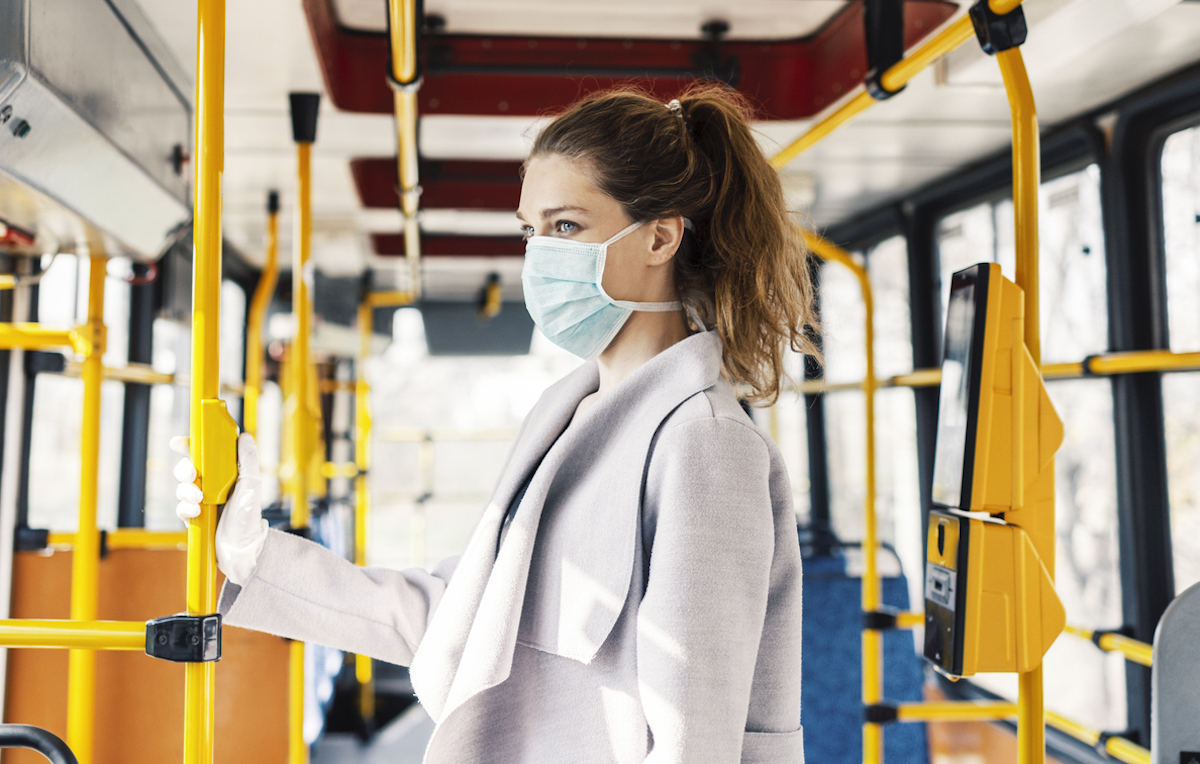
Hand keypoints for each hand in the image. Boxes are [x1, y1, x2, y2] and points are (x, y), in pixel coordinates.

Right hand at [170, 433, 268, 584]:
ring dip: (186, 491)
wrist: (243, 548)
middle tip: (191, 475)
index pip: (202, 455)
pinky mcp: (193, 518)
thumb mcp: (252, 485)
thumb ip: (248, 460)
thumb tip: (244, 437)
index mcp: (223, 474)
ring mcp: (200, 502)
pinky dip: (185, 509)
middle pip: (186, 470)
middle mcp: (210, 486)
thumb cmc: (249, 516)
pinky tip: (195, 512)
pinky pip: (181, 509)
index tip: (179, 443)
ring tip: (199, 499)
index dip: (189, 447)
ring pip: (181, 489)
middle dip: (184, 470)